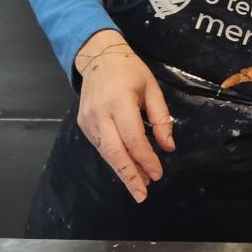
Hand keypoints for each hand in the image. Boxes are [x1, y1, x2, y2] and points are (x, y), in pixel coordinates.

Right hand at [73, 29, 175, 201]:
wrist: (98, 56)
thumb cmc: (130, 71)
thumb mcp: (152, 88)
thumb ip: (161, 117)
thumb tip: (168, 147)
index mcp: (119, 100)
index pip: (133, 137)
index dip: (146, 158)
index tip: (158, 174)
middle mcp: (100, 113)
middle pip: (114, 151)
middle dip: (129, 175)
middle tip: (142, 195)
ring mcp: (88, 119)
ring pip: (106, 153)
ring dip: (123, 171)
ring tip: (139, 186)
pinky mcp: (83, 124)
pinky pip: (100, 147)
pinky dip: (115, 160)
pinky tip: (128, 168)